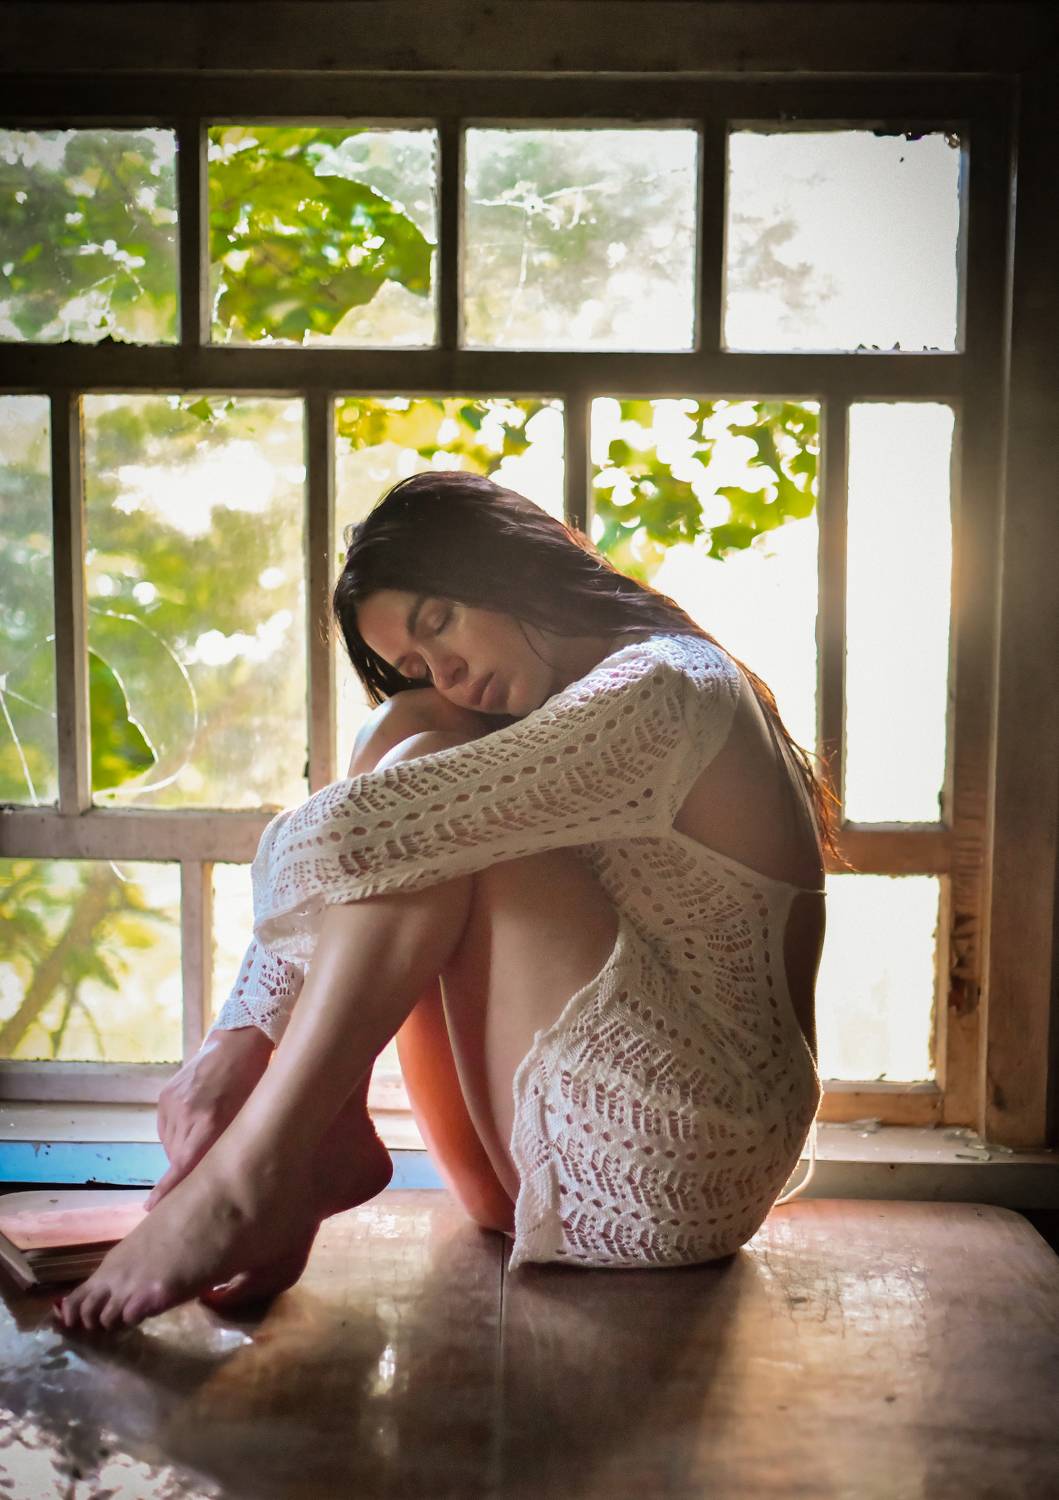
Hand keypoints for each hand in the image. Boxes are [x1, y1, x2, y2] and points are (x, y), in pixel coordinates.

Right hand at [147, 1027, 272, 1208]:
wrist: (238, 1045)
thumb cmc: (253, 1085)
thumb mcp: (247, 1119)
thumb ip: (226, 1147)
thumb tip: (212, 1176)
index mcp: (208, 1121)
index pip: (182, 1164)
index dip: (167, 1188)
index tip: (151, 1207)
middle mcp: (185, 1113)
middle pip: (176, 1157)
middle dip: (187, 1166)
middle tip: (206, 1164)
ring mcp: (171, 1102)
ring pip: (170, 1144)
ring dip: (183, 1149)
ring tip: (205, 1134)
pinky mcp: (164, 1095)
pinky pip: (166, 1128)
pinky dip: (178, 1133)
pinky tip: (195, 1122)